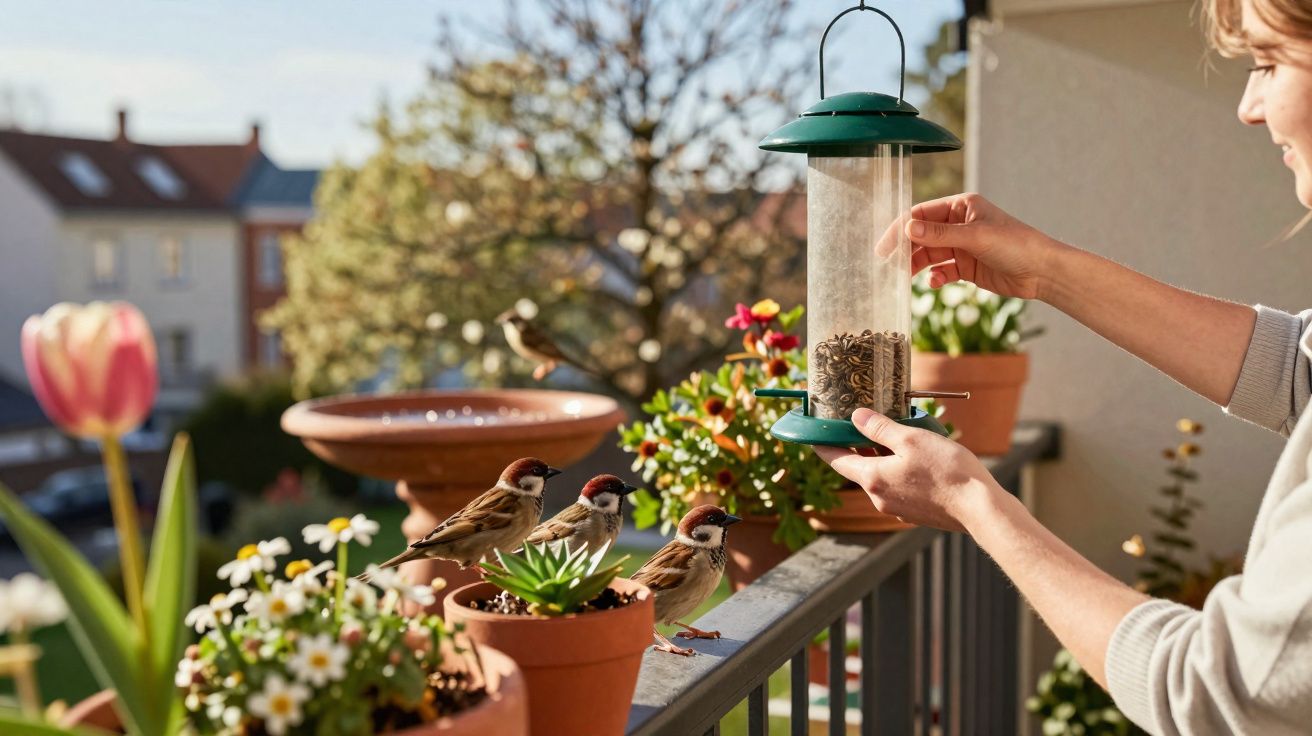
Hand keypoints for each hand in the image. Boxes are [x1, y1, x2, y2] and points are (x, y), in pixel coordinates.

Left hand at [813, 408, 1002, 532]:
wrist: (979, 508)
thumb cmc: (946, 470)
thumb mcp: (911, 439)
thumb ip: (879, 428)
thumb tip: (855, 417)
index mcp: (872, 479)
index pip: (836, 461)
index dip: (824, 445)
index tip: (814, 435)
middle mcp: (879, 498)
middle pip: (859, 469)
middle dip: (859, 448)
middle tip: (861, 426)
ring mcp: (897, 509)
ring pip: (881, 478)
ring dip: (883, 459)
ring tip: (896, 437)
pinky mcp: (915, 513)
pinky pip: (898, 488)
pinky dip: (899, 472)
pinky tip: (916, 460)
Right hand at [904, 193, 1061, 301]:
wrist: (1042, 272)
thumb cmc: (1015, 245)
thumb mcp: (975, 236)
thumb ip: (939, 234)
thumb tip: (907, 229)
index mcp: (962, 206)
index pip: (921, 214)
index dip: (901, 229)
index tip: (886, 246)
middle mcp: (960, 224)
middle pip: (922, 235)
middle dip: (906, 250)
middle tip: (889, 265)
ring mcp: (962, 246)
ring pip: (929, 254)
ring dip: (917, 265)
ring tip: (906, 278)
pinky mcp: (967, 266)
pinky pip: (942, 271)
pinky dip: (936, 277)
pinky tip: (935, 283)